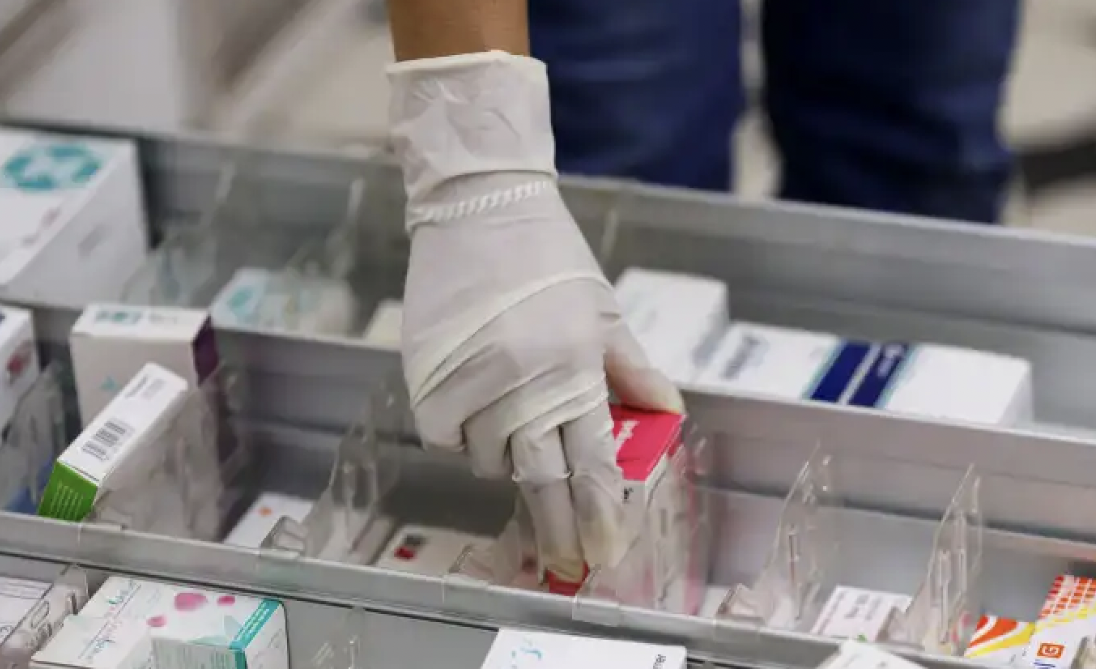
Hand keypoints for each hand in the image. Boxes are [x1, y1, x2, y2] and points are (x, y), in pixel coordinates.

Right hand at [388, 52, 682, 578]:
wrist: (479, 207)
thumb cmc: (549, 257)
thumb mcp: (602, 310)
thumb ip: (632, 369)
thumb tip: (668, 414)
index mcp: (574, 368)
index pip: (592, 462)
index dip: (598, 513)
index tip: (602, 552)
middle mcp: (523, 383)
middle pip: (540, 480)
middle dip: (554, 527)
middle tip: (562, 559)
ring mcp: (471, 381)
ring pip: (488, 459)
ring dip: (505, 460)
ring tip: (514, 425)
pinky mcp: (427, 373)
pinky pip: (442, 435)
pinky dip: (459, 435)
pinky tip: (473, 410)